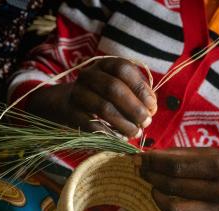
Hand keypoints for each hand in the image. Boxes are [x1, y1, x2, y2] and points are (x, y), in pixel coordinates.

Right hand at [27, 58, 156, 137]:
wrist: (66, 102)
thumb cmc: (102, 95)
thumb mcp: (118, 86)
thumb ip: (136, 93)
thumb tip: (151, 107)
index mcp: (104, 64)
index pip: (123, 70)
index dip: (140, 88)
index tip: (152, 107)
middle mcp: (89, 75)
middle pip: (114, 88)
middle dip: (134, 108)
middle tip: (146, 123)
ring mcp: (77, 93)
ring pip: (103, 108)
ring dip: (124, 123)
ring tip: (135, 133)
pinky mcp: (71, 113)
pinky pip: (92, 125)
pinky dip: (109, 134)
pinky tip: (120, 139)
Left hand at [136, 148, 218, 210]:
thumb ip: (187, 154)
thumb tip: (155, 154)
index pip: (176, 165)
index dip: (153, 162)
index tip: (139, 158)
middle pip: (172, 185)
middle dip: (150, 175)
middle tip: (141, 169)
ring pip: (175, 209)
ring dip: (157, 198)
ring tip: (154, 188)